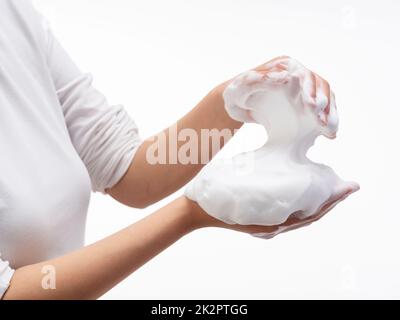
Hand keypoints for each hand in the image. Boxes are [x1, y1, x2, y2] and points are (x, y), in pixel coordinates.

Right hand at [188, 181, 357, 238]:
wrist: (197, 209)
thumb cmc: (216, 197)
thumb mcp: (242, 189)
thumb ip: (266, 187)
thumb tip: (296, 180)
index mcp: (271, 224)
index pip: (310, 214)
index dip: (331, 201)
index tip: (349, 188)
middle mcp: (272, 227)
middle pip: (310, 215)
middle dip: (331, 201)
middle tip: (349, 186)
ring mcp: (266, 223)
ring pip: (301, 215)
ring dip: (319, 202)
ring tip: (333, 187)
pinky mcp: (261, 217)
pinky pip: (288, 212)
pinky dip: (302, 202)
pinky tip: (306, 191)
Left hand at [219, 56, 337, 136]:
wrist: (237, 104)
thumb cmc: (237, 91)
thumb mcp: (242, 85)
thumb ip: (260, 79)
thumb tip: (287, 77)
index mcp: (285, 66)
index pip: (304, 75)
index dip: (311, 90)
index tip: (313, 106)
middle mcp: (298, 77)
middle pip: (319, 87)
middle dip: (324, 104)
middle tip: (324, 122)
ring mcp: (303, 91)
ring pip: (324, 99)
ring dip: (329, 114)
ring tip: (331, 131)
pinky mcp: (304, 106)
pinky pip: (319, 112)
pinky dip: (326, 122)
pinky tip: (330, 134)